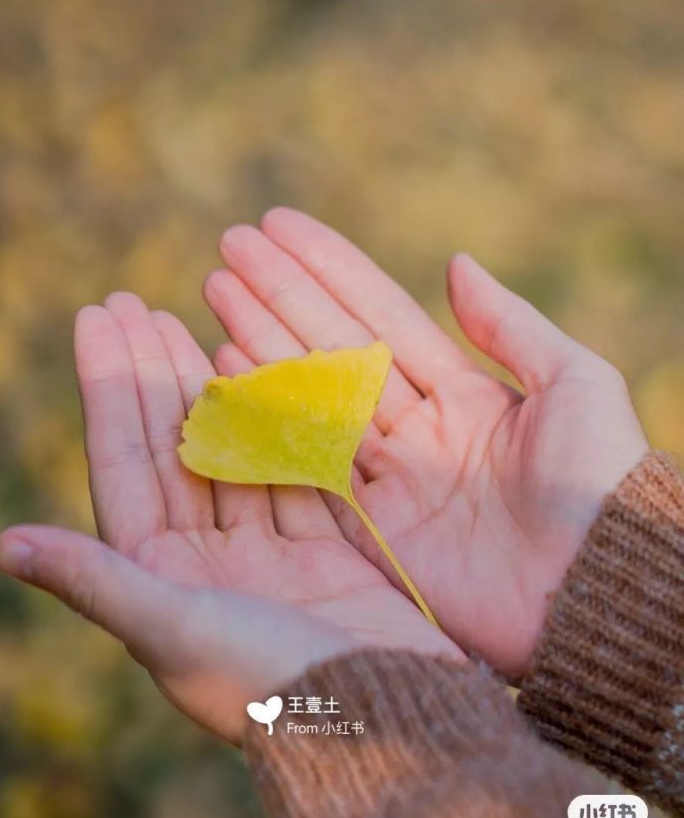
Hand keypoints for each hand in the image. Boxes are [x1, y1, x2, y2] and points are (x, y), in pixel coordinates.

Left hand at [0, 294, 460, 743]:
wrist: (384, 723)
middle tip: (132, 303)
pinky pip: (290, 470)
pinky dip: (276, 422)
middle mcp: (204, 563)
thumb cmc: (268, 685)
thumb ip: (95, 582)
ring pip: (228, 451)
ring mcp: (264, 554)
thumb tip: (0, 545)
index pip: (123, 465)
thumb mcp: (173, 630)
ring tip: (185, 320)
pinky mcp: (319, 551)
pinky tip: (259, 373)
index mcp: (158, 580)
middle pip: (170, 448)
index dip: (107, 391)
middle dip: (149, 375)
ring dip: (206, 386)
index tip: (98, 320)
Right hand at [203, 209, 648, 678]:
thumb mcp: (574, 384)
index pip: (380, 314)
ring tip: (215, 288)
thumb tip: (455, 262)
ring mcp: (385, 479)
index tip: (279, 226)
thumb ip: (510, 325)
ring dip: (258, 341)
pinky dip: (262, 418)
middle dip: (279, 295)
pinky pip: (302, 464)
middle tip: (229, 246)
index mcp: (460, 391)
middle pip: (332, 346)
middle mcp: (413, 429)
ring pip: (307, 396)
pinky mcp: (366, 530)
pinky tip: (225, 367)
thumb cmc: (601, 483)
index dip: (329, 268)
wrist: (597, 592)